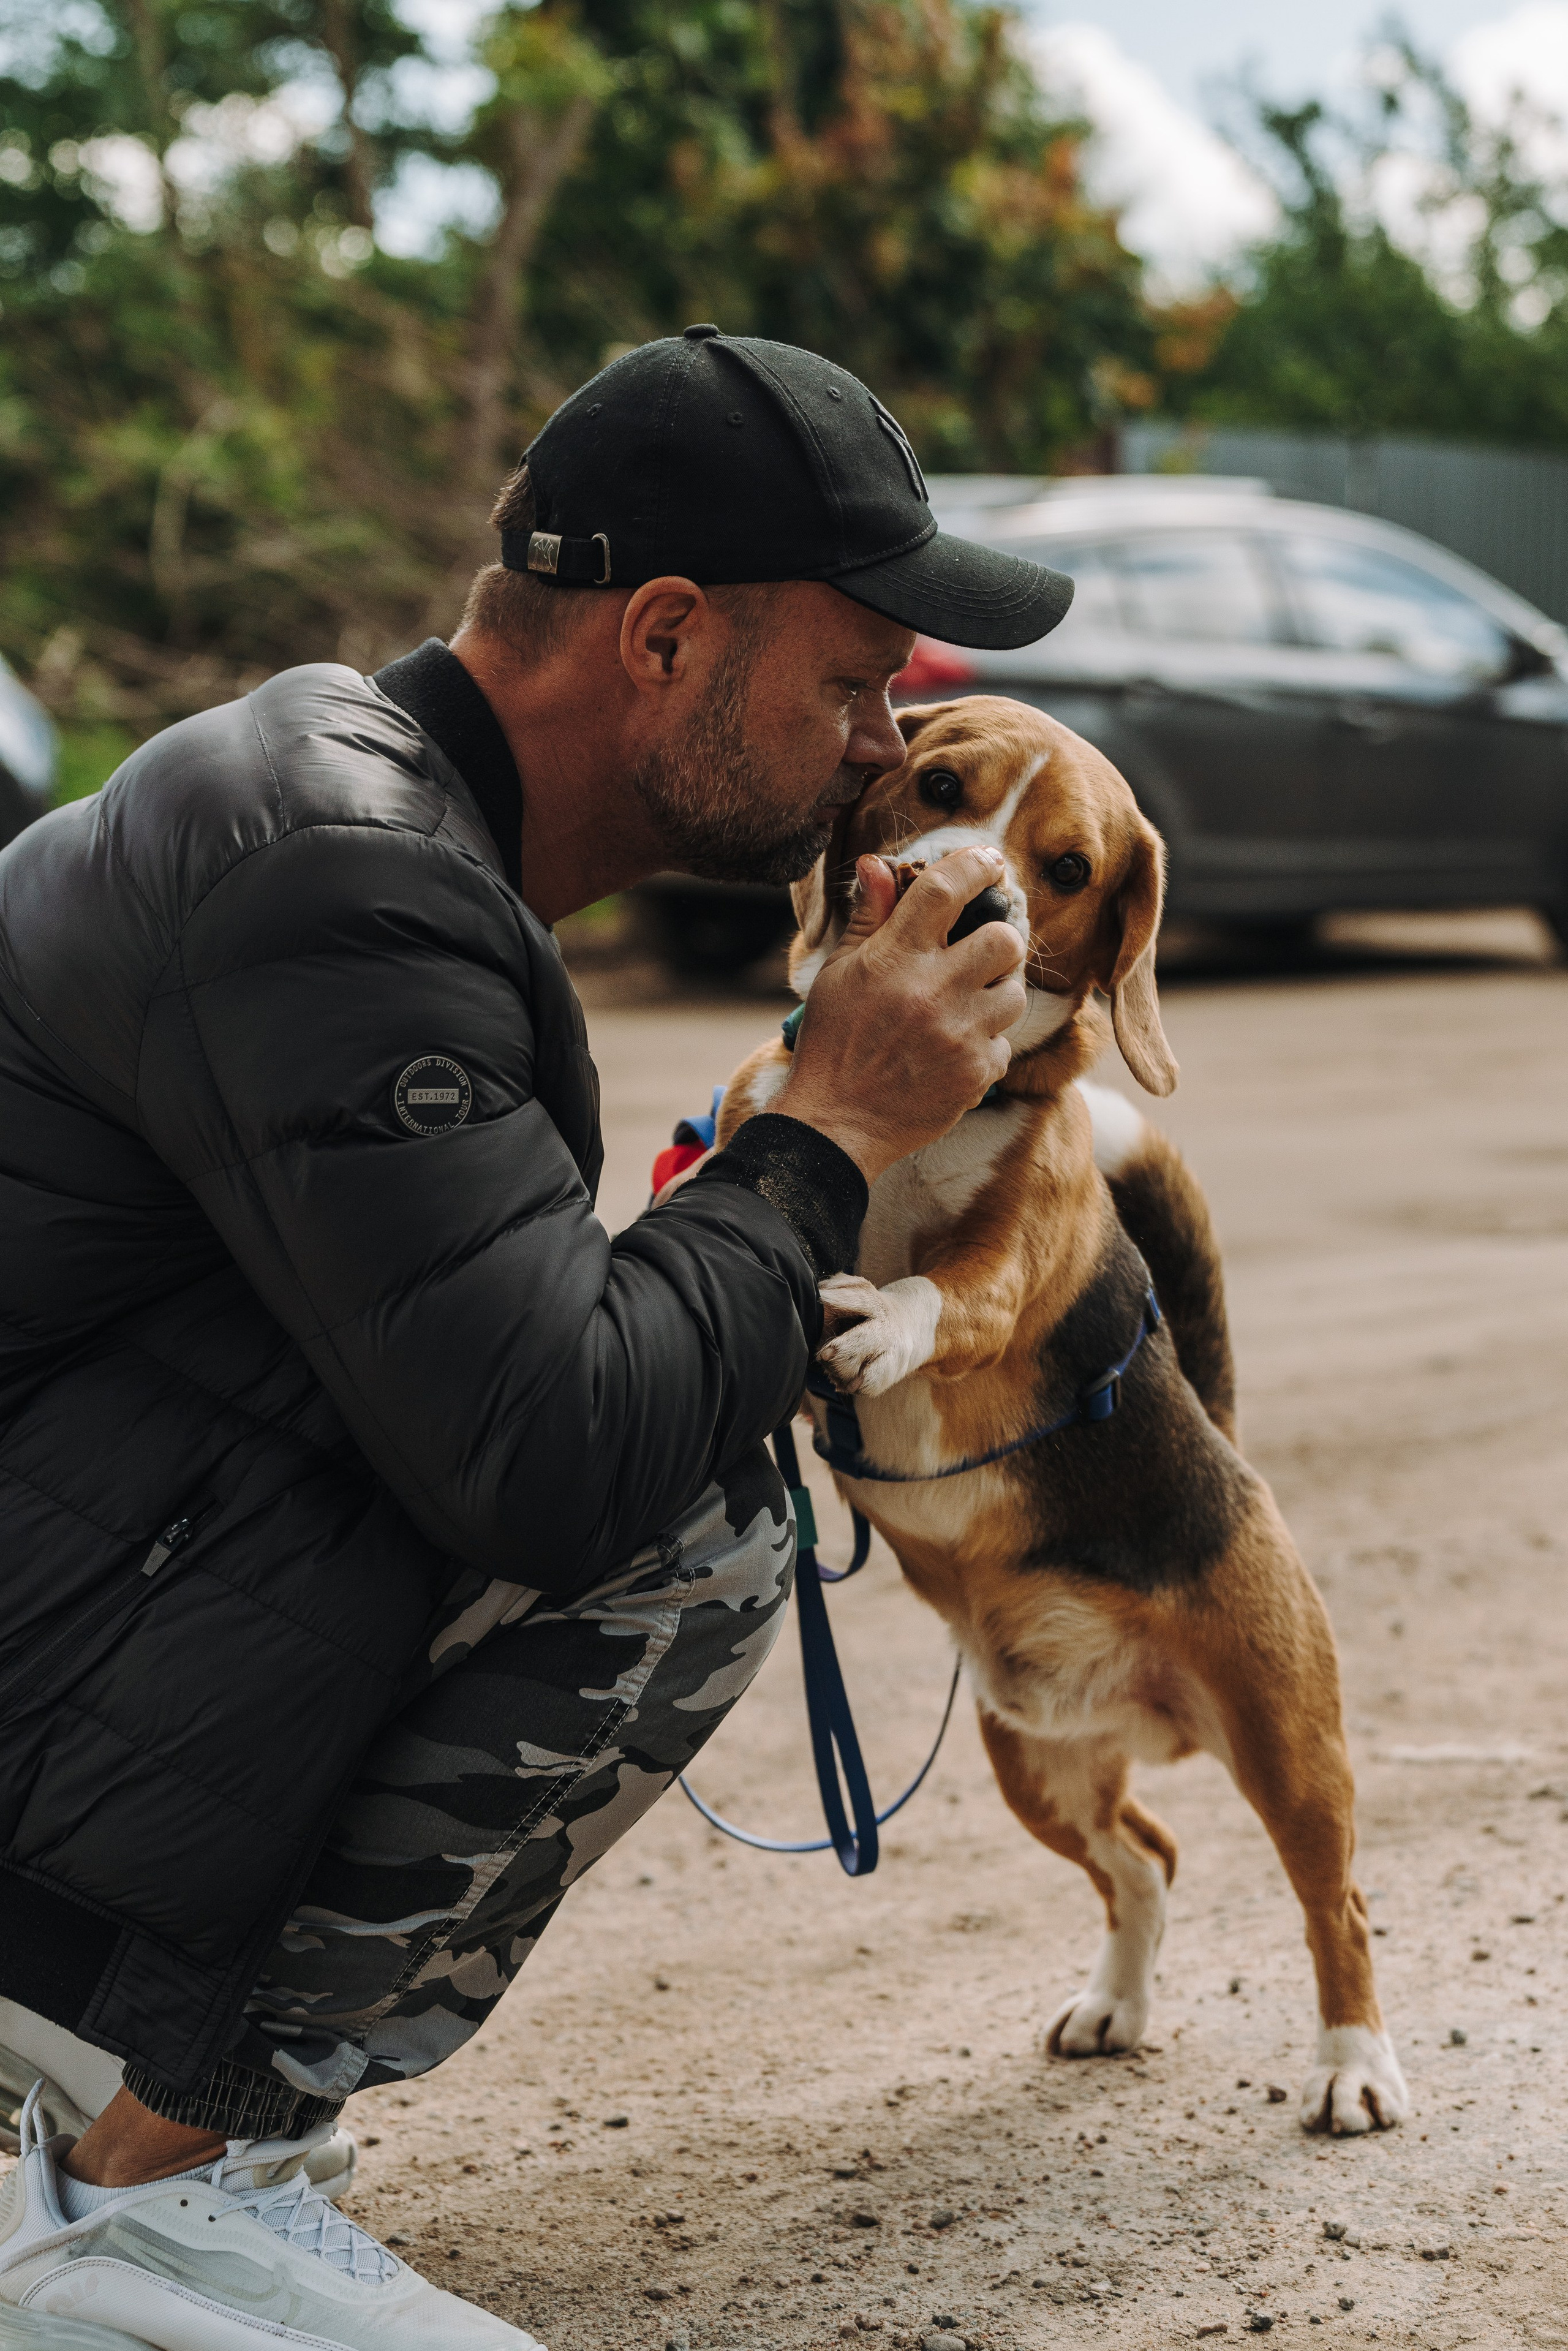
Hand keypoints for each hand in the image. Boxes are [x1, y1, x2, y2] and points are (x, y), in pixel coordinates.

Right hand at [773, 846, 1025, 1183]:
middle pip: (1004, 939)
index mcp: (893, 957)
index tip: (989, 862)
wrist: (835, 1124)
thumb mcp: (839, 974)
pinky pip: (1005, 1044)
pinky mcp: (976, 1073)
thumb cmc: (833, 1044)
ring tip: (965, 1008)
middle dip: (998, 941)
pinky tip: (954, 1052)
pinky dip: (985, 1046)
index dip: (976, 865)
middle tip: (981, 953)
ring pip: (1014, 993)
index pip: (946, 889)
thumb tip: (877, 863)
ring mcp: (959, 1033)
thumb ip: (868, 918)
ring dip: (996, 996)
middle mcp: (932, 989)